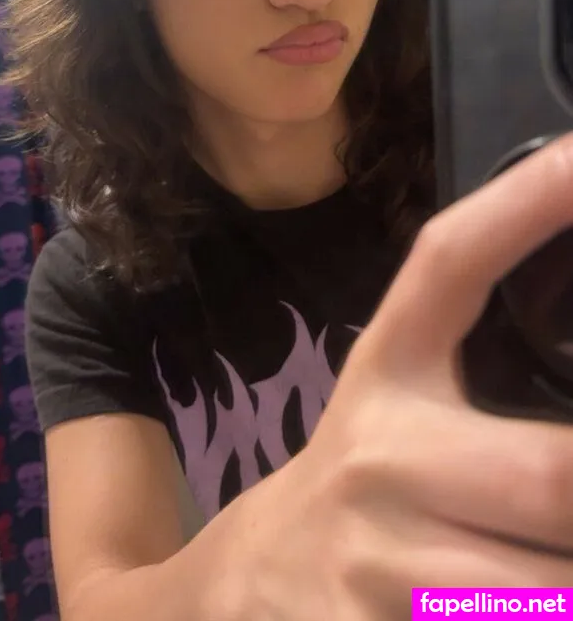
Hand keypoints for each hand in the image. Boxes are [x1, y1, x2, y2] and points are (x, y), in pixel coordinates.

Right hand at [209, 134, 572, 619]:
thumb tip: (569, 323)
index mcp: (386, 375)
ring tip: (561, 540)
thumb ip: (483, 373)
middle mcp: (378, 459)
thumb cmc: (360, 484)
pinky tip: (540, 586)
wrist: (248, 591)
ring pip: (547, 589)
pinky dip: (542, 608)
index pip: (446, 267)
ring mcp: (373, 565)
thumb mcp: (399, 409)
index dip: (521, 208)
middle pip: (554, 473)